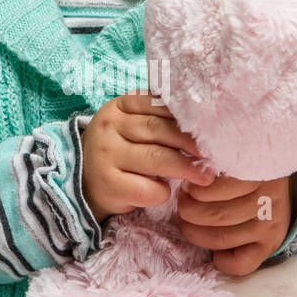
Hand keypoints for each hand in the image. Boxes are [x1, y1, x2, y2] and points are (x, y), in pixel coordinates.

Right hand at [80, 90, 216, 224]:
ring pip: (156, 158)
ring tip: (206, 176)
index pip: (156, 104)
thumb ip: (158, 119)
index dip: (184, 116)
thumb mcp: (132, 127)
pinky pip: (146, 188)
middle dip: (190, 143)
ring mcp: (106, 155)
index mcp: (119, 106)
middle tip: (214, 154)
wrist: (83, 183)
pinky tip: (166, 193)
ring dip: (186, 168)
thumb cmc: (120, 151)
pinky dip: (162, 192)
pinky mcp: (108, 184)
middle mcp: (109, 127)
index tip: (209, 127)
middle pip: (159, 130)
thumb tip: (205, 124)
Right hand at [175, 172, 296, 276]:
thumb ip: (231, 233)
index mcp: (270, 237)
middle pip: (218, 237)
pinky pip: (213, 190)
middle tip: (184, 208)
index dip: (217, 257)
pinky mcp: (254, 172)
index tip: (209, 236)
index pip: (239, 265)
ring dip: (190, 204)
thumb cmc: (252, 184)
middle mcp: (272, 220)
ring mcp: (266, 196)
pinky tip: (196, 178)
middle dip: (191, 225)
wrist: (271, 143)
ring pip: (214, 215)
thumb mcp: (249, 216)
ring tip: (186, 192)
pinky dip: (197, 187)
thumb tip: (207, 249)